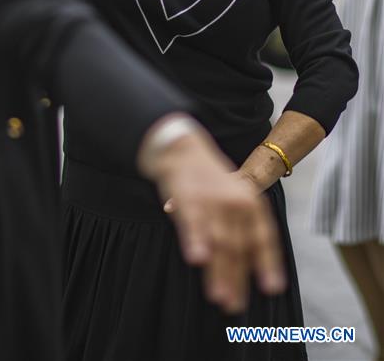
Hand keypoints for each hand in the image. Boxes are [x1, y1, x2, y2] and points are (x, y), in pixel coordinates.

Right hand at [144, 130, 285, 313]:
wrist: (183, 149)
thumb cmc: (210, 180)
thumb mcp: (237, 196)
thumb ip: (245, 227)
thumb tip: (253, 263)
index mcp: (251, 203)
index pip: (264, 237)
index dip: (268, 263)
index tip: (272, 288)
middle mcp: (236, 203)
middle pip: (239, 247)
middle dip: (237, 279)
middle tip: (235, 306)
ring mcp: (212, 201)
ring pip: (218, 242)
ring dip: (219, 272)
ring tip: (220, 297)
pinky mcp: (188, 199)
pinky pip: (193, 225)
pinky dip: (196, 242)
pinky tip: (197, 259)